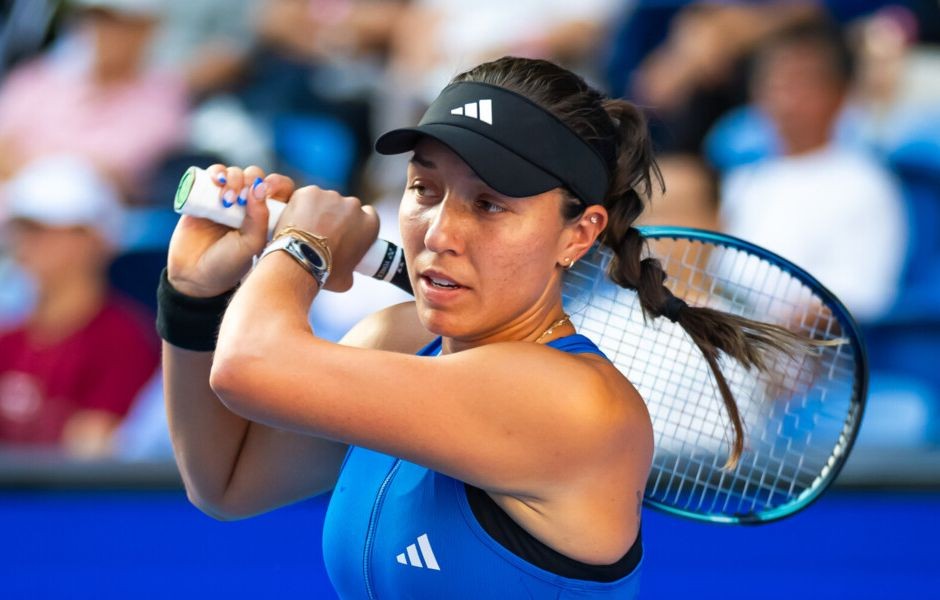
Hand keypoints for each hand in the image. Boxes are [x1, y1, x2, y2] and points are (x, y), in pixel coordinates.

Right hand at [167, 164, 294, 296]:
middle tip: (241, 199)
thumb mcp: (250, 245)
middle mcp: (247, 205)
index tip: (269, 190)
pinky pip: (213, 174)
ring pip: (235, 173)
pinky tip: (216, 180)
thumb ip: (259, 218)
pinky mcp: (204, 196)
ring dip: (233, 178)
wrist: (194, 275)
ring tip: (226, 199)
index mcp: (266, 217)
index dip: (277, 183)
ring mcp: (226, 199)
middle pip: (256, 177)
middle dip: (250, 181)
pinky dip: (216, 172)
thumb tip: (260, 186)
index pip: (280, 189)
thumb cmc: (229, 264)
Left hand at [273, 185, 378, 292]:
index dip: (357, 222)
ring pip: (325, 201)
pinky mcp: (309, 193)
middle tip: (322, 234)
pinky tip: (294, 221)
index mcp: (369, 224)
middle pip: (346, 207)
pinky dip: (300, 206)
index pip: (369, 215)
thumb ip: (352, 268)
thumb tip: (346, 271)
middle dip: (336, 217)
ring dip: (318, 211)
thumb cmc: (324, 273)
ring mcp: (330, 196)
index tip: (348, 230)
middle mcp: (353, 206)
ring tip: (305, 230)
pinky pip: (306, 197)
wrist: (299, 261)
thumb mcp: (347, 279)